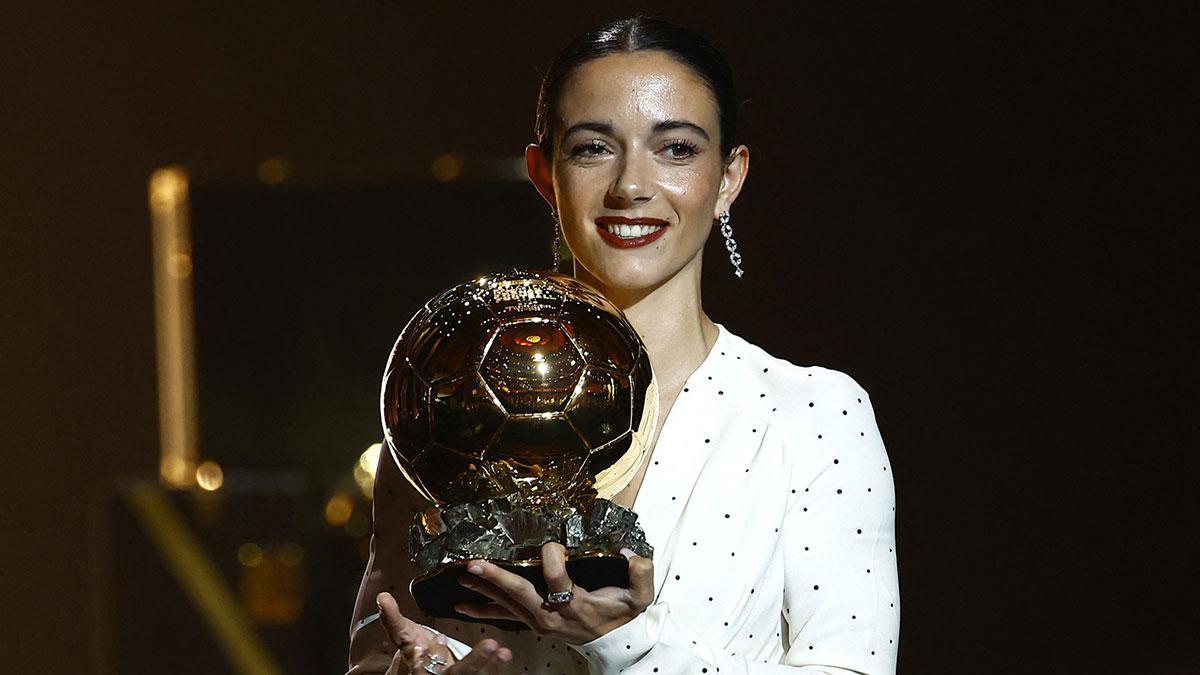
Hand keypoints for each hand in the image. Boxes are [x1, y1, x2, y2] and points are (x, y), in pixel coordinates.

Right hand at [377, 592, 512, 674]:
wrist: (427, 668)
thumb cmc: (417, 649)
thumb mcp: (403, 635)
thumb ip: (393, 619)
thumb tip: (382, 597)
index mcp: (420, 667)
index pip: (421, 665)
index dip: (423, 658)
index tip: (427, 645)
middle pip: (456, 674)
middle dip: (473, 662)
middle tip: (489, 645)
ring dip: (490, 665)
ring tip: (503, 652)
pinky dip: (495, 667)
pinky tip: (505, 655)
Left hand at [454, 542, 654, 644]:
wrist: (616, 645)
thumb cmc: (623, 617)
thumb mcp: (640, 597)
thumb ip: (641, 573)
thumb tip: (630, 553)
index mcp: (576, 605)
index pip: (557, 579)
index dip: (552, 558)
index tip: (553, 544)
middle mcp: (552, 615)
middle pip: (520, 594)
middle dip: (495, 578)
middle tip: (473, 564)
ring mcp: (540, 621)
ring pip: (507, 604)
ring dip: (483, 590)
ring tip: (461, 576)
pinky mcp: (534, 623)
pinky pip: (504, 616)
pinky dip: (483, 610)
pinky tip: (463, 605)